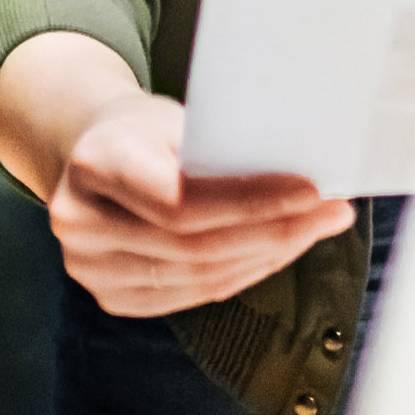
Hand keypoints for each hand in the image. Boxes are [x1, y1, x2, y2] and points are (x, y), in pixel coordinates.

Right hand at [47, 90, 354, 318]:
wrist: (90, 151)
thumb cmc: (145, 128)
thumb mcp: (174, 118)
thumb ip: (219, 151)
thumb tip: (302, 177)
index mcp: (94, 165)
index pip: (182, 202)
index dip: (252, 204)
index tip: (313, 190)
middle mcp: (81, 223)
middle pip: (196, 247)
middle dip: (276, 232)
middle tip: (333, 212)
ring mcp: (90, 269)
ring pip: (200, 277)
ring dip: (268, 256)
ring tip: (317, 229)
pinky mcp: (111, 296)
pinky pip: (192, 294)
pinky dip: (242, 273)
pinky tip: (278, 251)